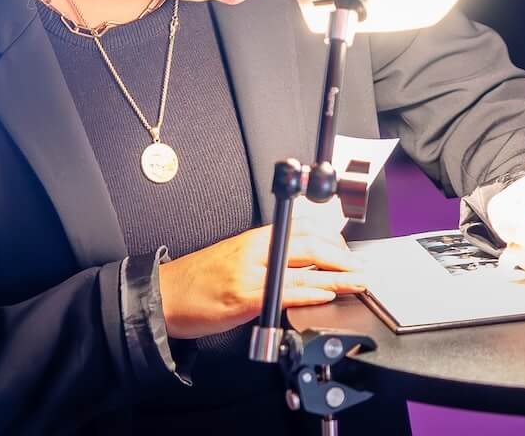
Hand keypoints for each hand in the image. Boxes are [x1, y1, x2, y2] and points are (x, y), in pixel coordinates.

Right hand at [158, 211, 363, 339]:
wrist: (163, 296)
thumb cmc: (199, 280)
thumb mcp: (237, 256)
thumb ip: (268, 254)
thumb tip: (303, 261)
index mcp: (255, 237)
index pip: (303, 226)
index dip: (332, 235)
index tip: (349, 247)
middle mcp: (255, 249)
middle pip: (309, 243)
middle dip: (341, 255)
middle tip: (361, 266)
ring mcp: (250, 272)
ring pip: (303, 266)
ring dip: (337, 275)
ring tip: (357, 281)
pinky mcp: (243, 297)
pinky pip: (284, 291)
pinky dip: (309, 292)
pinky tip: (326, 294)